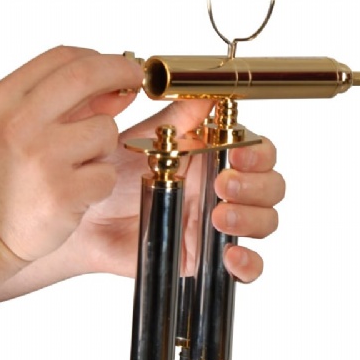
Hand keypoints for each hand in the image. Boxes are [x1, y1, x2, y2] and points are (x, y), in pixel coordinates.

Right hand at [0, 46, 141, 261]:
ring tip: (75, 166)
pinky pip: (106, 174)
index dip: (101, 58)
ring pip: (106, 129)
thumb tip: (120, 85)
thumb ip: (66, 102)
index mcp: (4, 99)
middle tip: (136, 81)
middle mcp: (20, 123)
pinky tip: (73, 192)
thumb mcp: (18, 126)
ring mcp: (41, 158)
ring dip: (103, 147)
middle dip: (122, 72)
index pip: (63, 57)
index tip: (120, 66)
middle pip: (87, 75)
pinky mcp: (62, 193)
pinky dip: (98, 183)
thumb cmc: (0, 176)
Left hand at [69, 99, 285, 281]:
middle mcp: (224, 190)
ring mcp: (220, 225)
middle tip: (222, 186)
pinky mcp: (210, 257)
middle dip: (256, 186)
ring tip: (219, 218)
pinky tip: (231, 256)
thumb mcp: (146, 141)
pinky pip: (247, 267)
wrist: (88, 221)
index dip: (258, 153)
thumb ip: (179, 117)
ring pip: (265, 221)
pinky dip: (249, 263)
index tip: (237, 153)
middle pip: (270, 187)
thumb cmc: (115, 179)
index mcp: (216, 157)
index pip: (260, 152)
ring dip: (252, 218)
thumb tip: (208, 93)